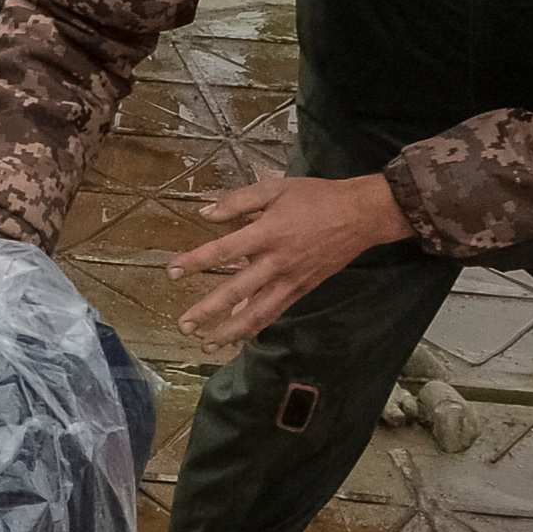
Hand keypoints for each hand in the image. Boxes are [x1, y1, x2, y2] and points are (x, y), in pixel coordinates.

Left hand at [168, 170, 407, 352]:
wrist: (360, 215)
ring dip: (231, 330)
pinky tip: (239, 338)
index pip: (223, 251)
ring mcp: (291, 280)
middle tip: (183, 325)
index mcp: (268, 232)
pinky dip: (256, 327)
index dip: (196, 262)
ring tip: (207, 343)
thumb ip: (238, 201)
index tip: (171, 271)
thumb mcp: (276, 188)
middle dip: (208, 310)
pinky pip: (275, 312)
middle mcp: (277, 262)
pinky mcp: (302, 290)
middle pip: (237, 290)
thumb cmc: (315, 197)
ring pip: (258, 312)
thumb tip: (205, 213)